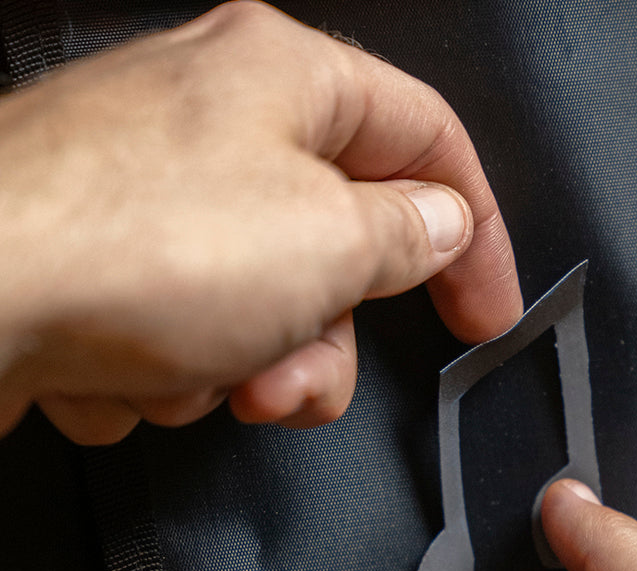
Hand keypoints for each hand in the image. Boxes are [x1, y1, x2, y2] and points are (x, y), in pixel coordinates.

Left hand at [0, 1, 520, 443]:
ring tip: (196, 375)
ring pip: (260, 315)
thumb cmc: (129, 248)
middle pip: (334, 252)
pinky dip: (170, 376)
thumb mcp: (328, 242)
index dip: (477, 234)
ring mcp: (150, 198)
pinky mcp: (102, 267)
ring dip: (243, 371)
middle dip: (322, 344)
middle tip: (293, 375)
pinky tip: (124, 370)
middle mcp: (213, 126)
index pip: (429, 143)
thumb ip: (408, 235)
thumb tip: (439, 227)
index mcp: (282, 80)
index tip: (485, 312)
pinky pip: (185, 342)